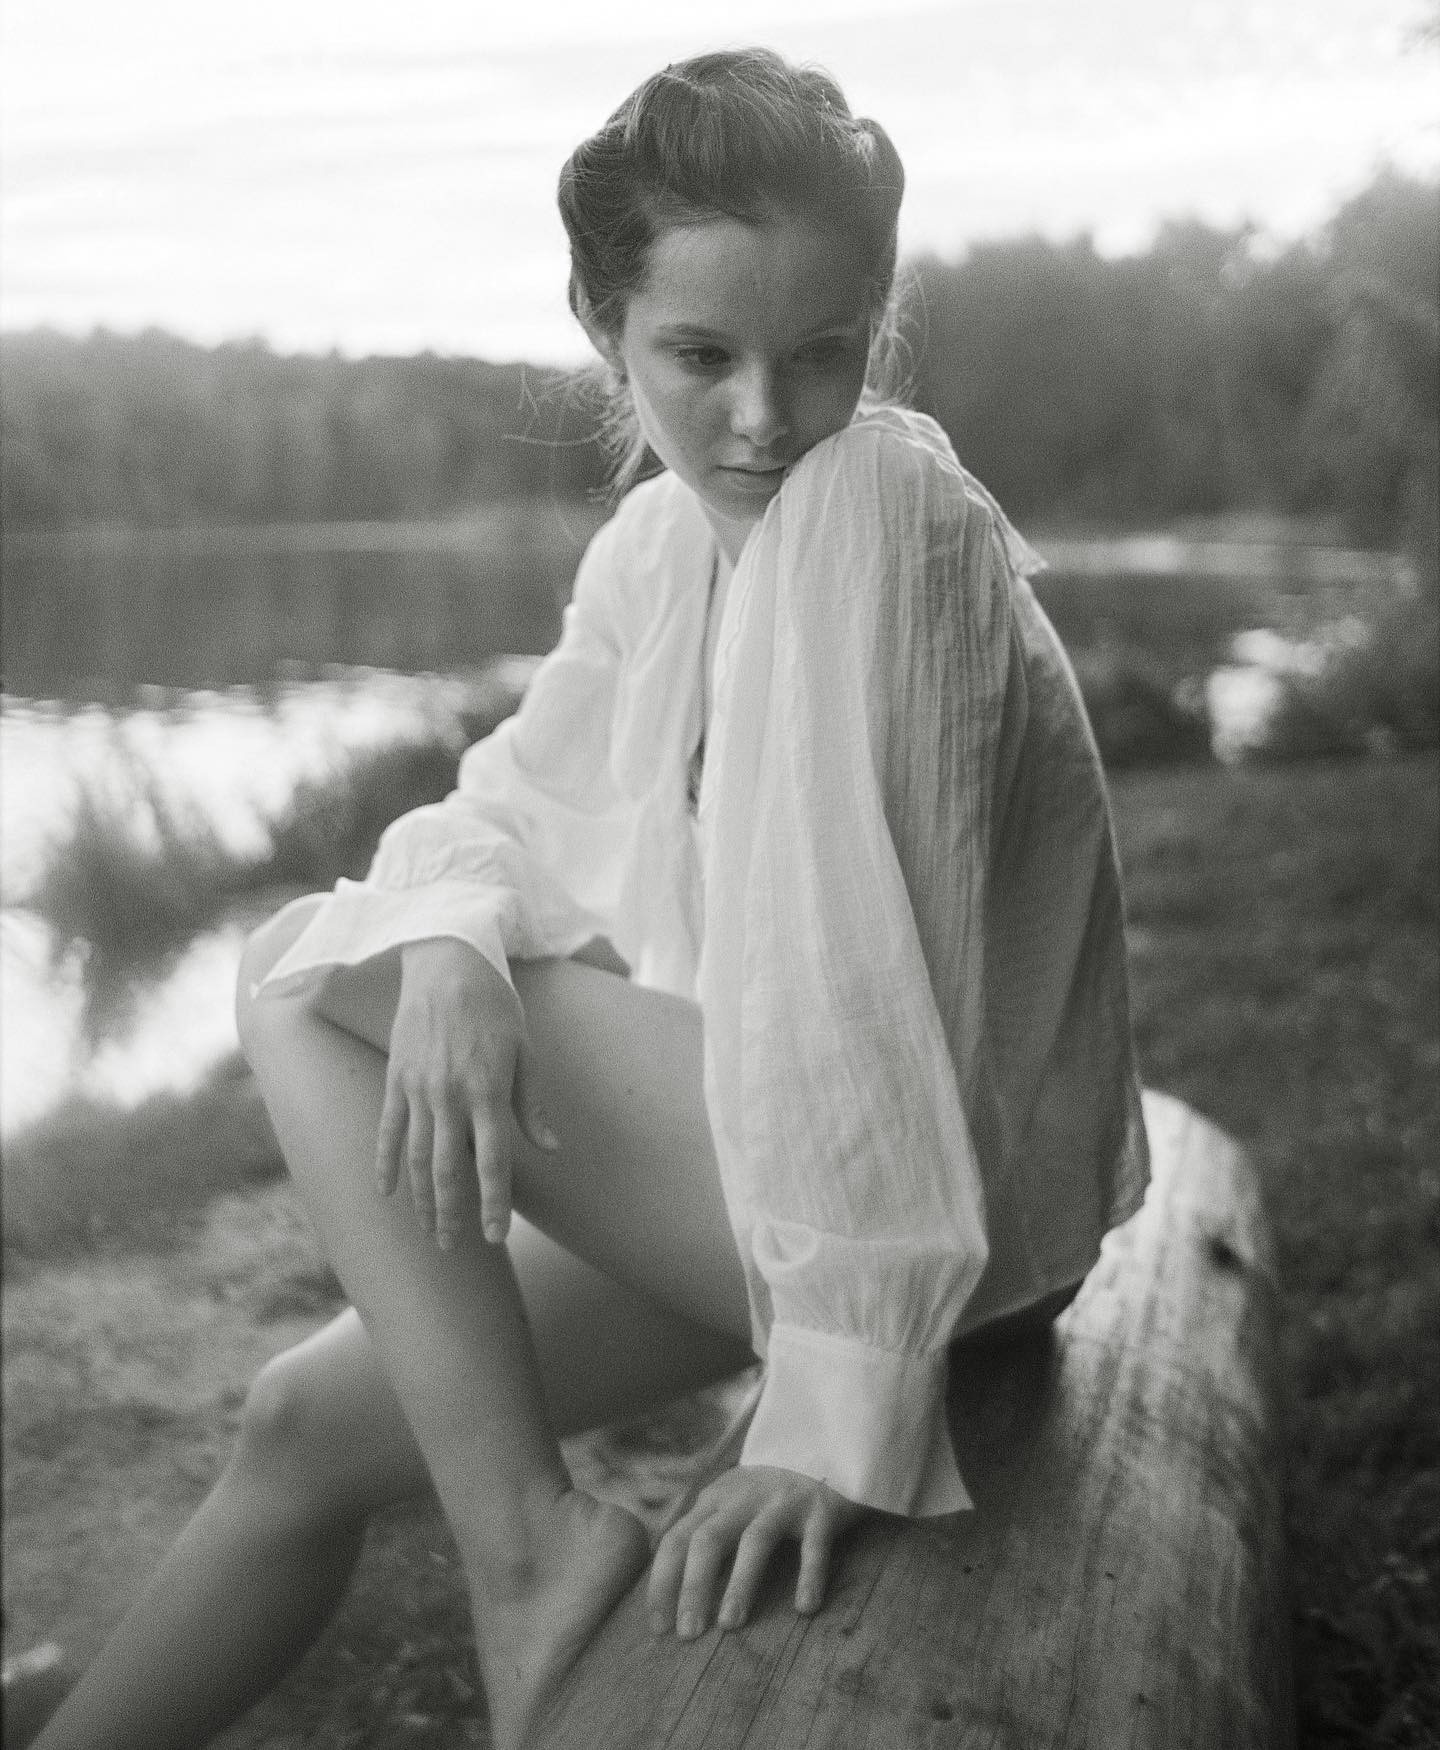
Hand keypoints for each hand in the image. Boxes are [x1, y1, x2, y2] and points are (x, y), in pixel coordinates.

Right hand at [376, 939, 556, 1248]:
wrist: (447, 961)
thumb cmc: (495, 1005)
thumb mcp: (524, 1050)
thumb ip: (532, 1103)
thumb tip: (552, 1148)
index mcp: (488, 1090)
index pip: (492, 1161)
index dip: (493, 1203)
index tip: (495, 1237)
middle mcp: (450, 1095)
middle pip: (449, 1170)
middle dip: (452, 1213)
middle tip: (454, 1247)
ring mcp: (417, 1089)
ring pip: (417, 1158)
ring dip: (423, 1200)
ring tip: (429, 1232)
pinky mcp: (395, 1079)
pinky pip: (387, 1131)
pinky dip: (386, 1164)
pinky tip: (388, 1193)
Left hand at [646, 1466, 862, 1640]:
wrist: (823, 1448)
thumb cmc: (767, 1494)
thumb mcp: (728, 1503)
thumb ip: (704, 1534)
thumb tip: (673, 1594)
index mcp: (714, 1500)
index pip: (676, 1540)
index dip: (663, 1582)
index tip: (658, 1627)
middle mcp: (743, 1498)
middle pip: (708, 1540)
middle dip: (693, 1587)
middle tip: (688, 1634)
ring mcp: (782, 1502)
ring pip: (755, 1540)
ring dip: (740, 1583)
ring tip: (730, 1624)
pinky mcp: (820, 1510)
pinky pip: (814, 1544)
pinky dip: (809, 1575)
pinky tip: (805, 1607)